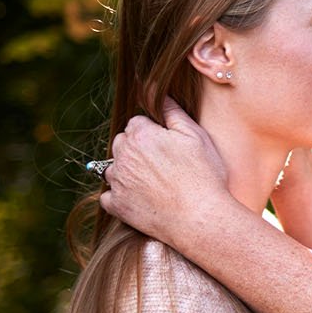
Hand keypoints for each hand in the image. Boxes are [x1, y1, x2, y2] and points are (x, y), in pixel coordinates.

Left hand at [100, 97, 229, 241]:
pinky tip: (138, 198)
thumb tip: (160, 94)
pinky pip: (108, 196)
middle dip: (136, 149)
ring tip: (153, 182)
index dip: (153, 132)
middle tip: (163, 164)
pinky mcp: (117, 206)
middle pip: (122, 143)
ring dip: (127, 171)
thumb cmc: (203, 175)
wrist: (200, 218)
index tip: (168, 145)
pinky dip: (119, 196)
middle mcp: (123, 155)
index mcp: (140, 134)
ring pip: (114, 168)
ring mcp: (118, 182)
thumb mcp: (195, 135)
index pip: (136, 123)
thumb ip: (173, 112)